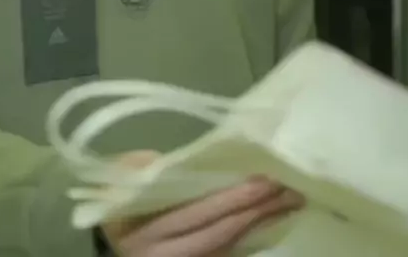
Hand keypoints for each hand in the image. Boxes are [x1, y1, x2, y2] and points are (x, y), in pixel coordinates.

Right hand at [102, 152, 303, 256]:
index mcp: (146, 234)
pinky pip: (227, 253)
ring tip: (291, 201)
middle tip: (290, 189)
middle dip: (257, 211)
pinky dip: (251, 235)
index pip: (197, 215)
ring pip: (228, 246)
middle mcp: (165, 256)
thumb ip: (146, 170)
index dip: (231, 199)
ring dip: (262, 224)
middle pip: (220, 234)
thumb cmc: (119, 200)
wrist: (116, 238)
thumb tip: (177, 161)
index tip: (263, 181)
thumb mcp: (122, 181)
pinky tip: (273, 218)